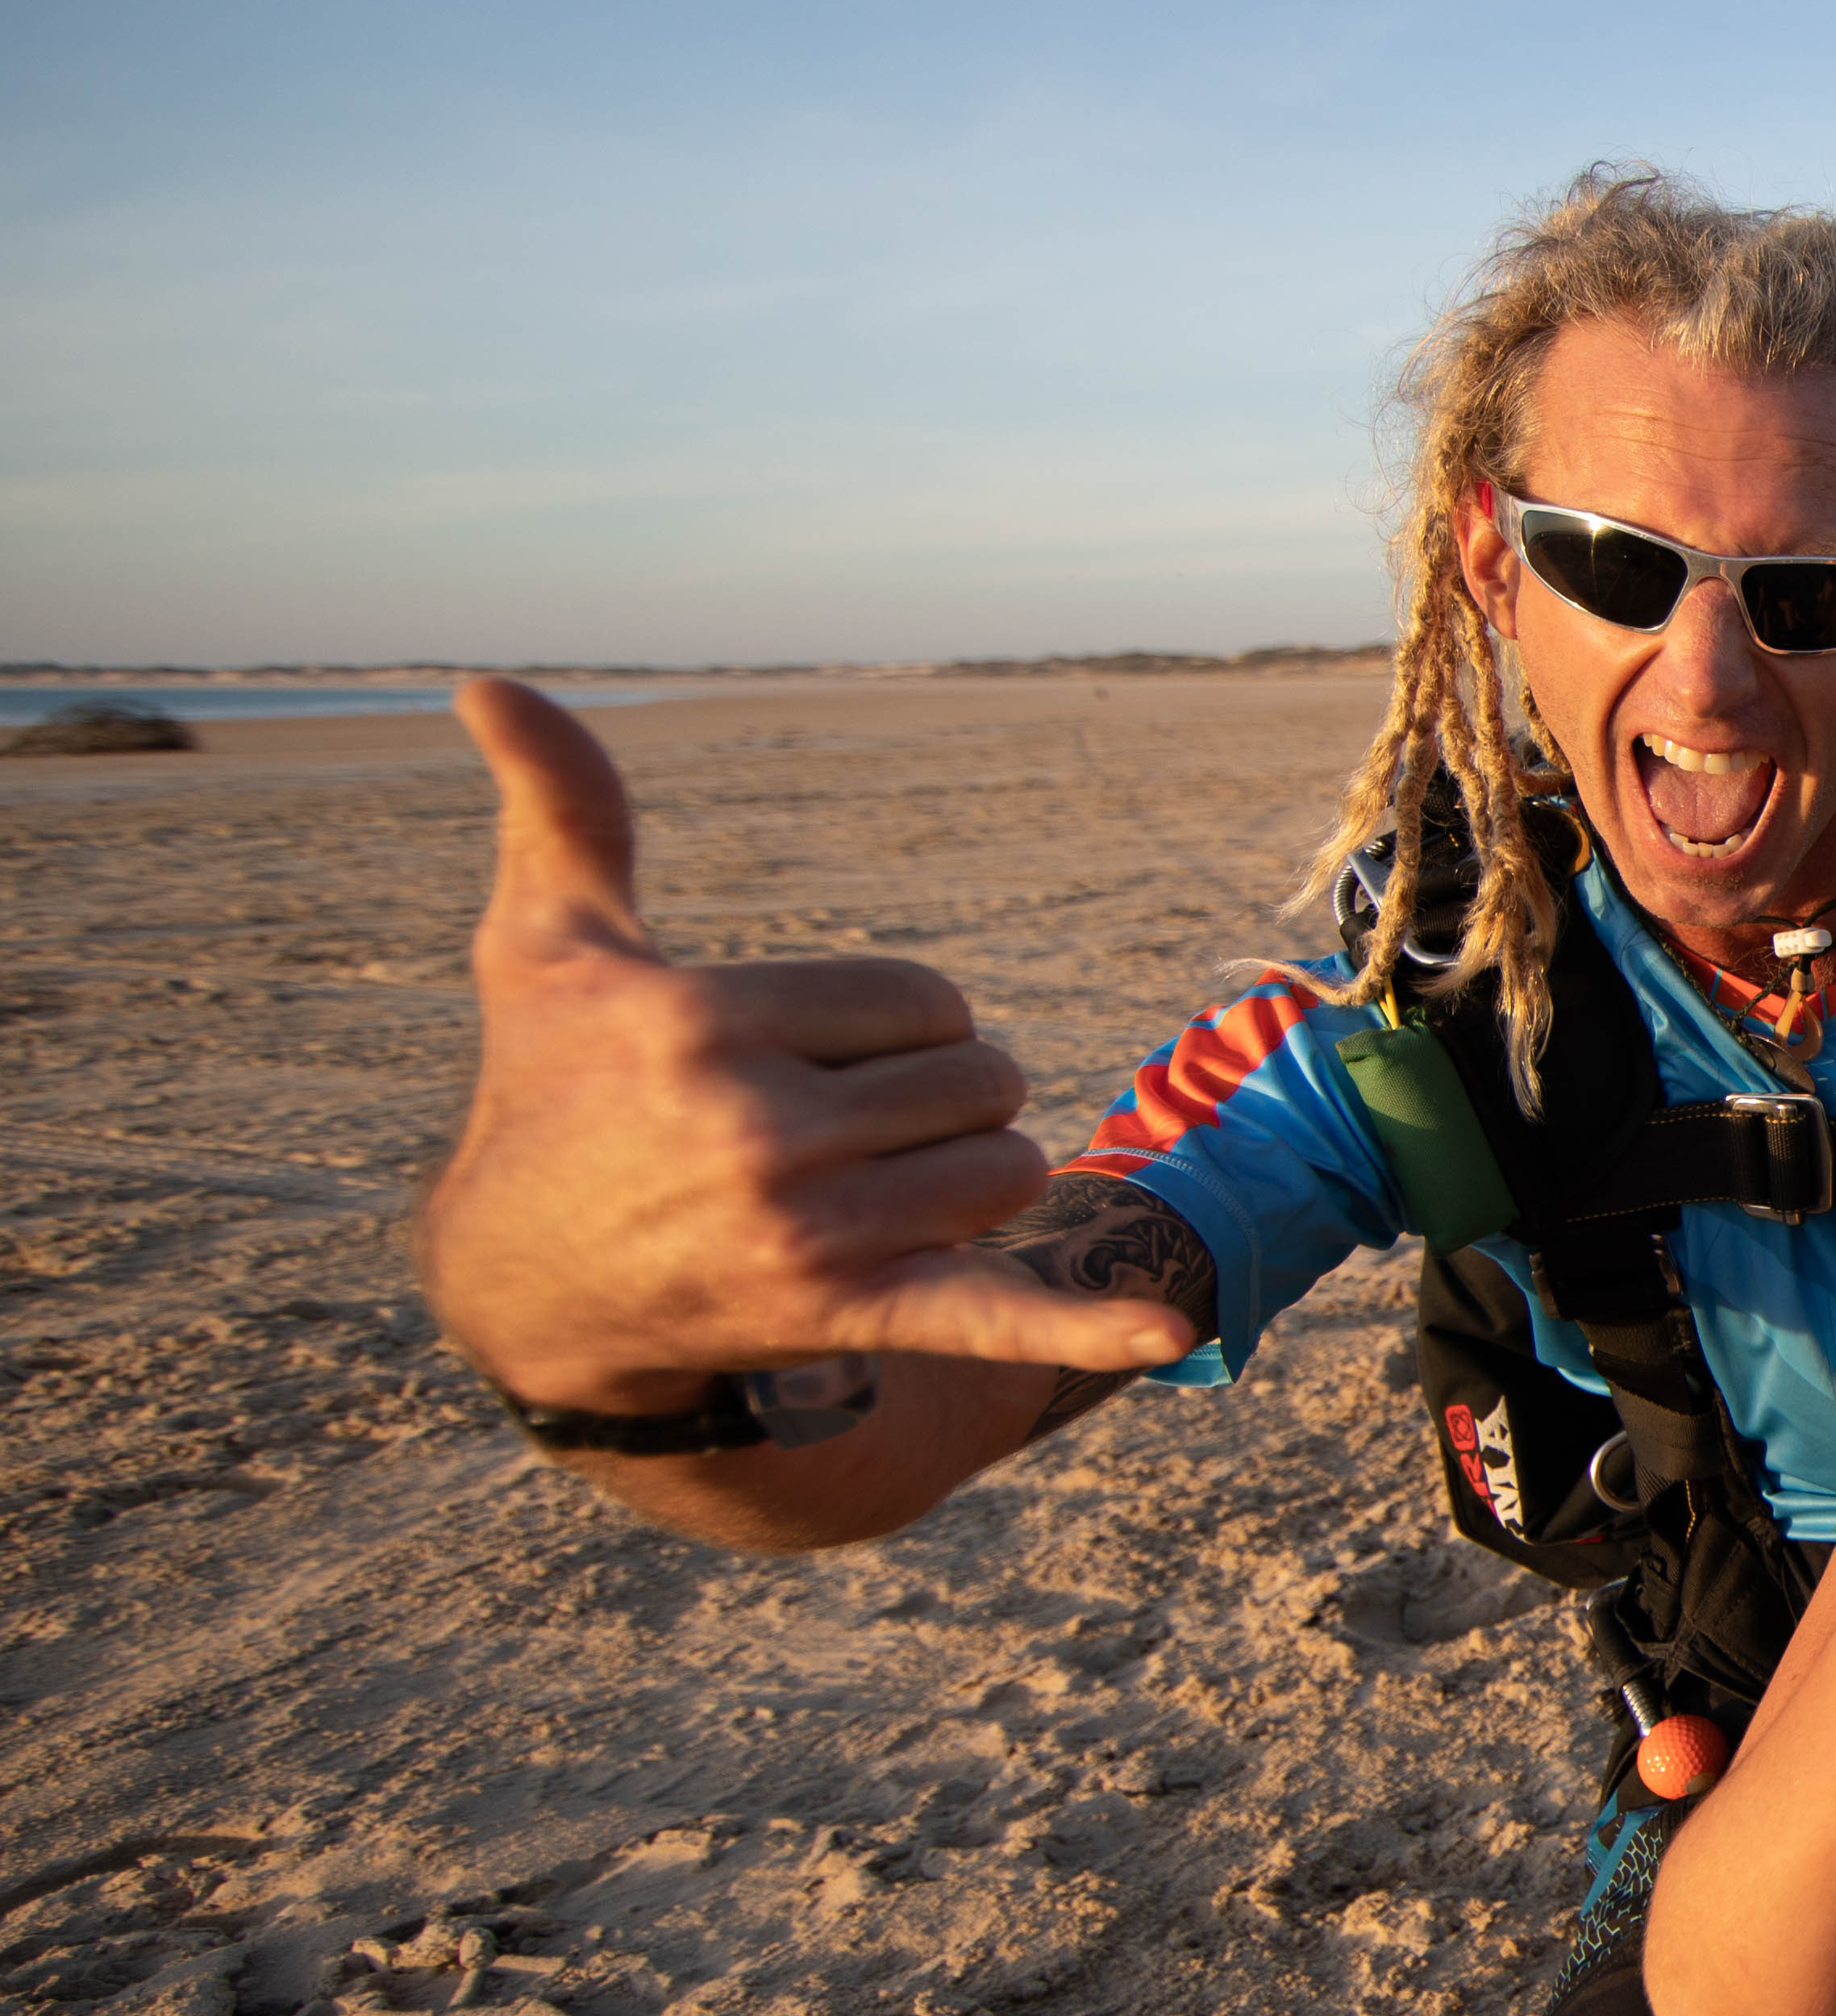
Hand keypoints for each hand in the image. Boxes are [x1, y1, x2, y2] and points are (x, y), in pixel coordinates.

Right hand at [416, 681, 1198, 1409]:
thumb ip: (561, 808)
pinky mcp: (840, 1316)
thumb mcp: (546, 947)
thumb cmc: (551, 1093)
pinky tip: (1165, 1333)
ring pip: (1006, 1171)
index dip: (894, 1029)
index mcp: (705, 1020)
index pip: (927, 1001)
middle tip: (835, 1133)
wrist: (523, 1288)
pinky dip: (1084, 1327)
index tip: (809, 1059)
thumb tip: (490, 683)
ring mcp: (804, 1230)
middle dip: (935, 1101)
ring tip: (864, 1196)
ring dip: (965, 1182)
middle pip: (981, 1080)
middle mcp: (758, 1126)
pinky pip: (991, 1313)